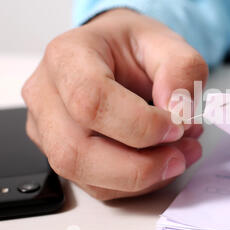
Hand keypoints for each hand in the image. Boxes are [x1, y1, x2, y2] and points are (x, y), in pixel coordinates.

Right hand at [22, 9, 207, 199]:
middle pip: (76, 151)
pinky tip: (162, 162)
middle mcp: (46, 94)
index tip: (177, 125)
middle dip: (140, 165)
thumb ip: (182, 69)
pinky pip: (96, 185)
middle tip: (182, 154)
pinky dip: (136, 183)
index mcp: (67, 56)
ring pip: (84, 175)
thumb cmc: (133, 48)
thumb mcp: (168, 43)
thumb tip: (179, 110)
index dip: (139, 124)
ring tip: (180, 157)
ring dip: (142, 178)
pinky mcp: (62, 153)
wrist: (116, 56)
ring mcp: (48, 129)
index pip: (90, 100)